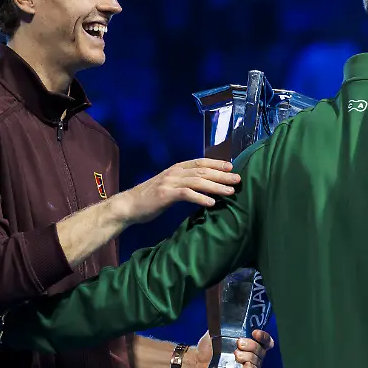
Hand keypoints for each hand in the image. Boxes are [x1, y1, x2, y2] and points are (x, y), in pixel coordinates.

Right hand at [114, 159, 240, 223]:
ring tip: (230, 192)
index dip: (217, 163)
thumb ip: (185, 183)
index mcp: (176, 168)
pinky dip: (200, 198)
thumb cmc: (150, 198)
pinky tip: (211, 203)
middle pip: (203, 171)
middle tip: (238, 179)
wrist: (128, 205)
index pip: (200, 162)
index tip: (232, 167)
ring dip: (216, 186)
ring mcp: (170, 182)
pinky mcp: (165, 194)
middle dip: (222, 175)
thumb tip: (204, 186)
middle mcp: (175, 172)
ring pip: (198, 181)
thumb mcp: (170, 186)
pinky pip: (187, 194)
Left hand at [191, 329, 275, 367]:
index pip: (265, 340)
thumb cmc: (209, 347)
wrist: (199, 362)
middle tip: (239, 343)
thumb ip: (227, 326)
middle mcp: (252, 355)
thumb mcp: (218, 332)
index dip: (264, 337)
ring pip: (258, 361)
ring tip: (235, 355)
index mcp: (250, 343)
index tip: (255, 333)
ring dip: (248, 357)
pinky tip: (244, 366)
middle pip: (261, 350)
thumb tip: (231, 316)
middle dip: (251, 345)